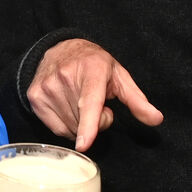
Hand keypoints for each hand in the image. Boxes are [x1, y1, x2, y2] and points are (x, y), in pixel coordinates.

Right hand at [28, 38, 162, 151]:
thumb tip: (156, 119)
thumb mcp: (119, 76)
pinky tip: (68, 108)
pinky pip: (55, 128)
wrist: (60, 48)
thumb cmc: (94, 65)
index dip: (89, 124)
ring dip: (79, 124)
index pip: (90, 102)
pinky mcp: (35, 97)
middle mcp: (66, 77)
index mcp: (92, 70)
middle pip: (84, 122)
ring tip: (80, 103)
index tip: (84, 143)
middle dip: (95, 121)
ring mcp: (47, 87)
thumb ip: (137, 100)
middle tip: (95, 103)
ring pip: (70, 128)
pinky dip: (66, 125)